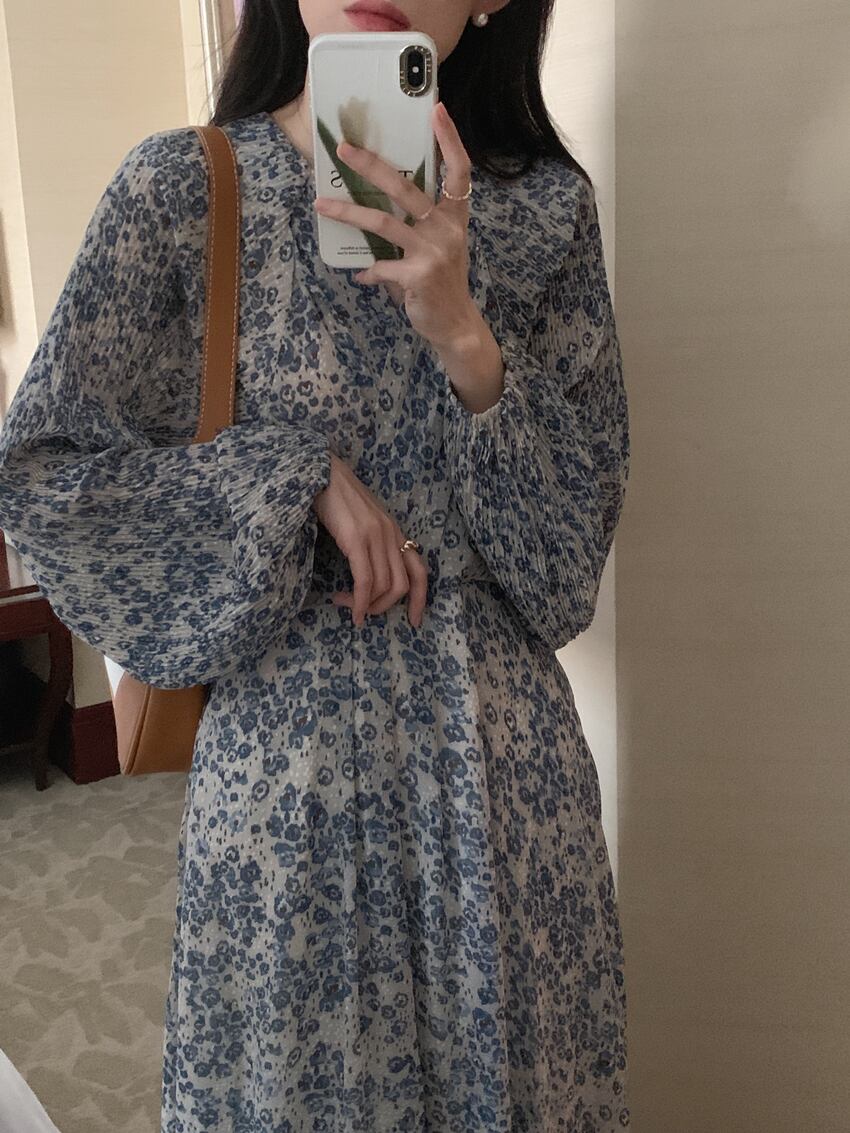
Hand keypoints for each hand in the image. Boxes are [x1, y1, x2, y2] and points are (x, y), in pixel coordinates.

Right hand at [312, 452, 427, 628]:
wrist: (322, 473)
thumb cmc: (337, 498)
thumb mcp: (364, 522)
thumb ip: (373, 543)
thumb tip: (371, 576)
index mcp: (395, 532)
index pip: (420, 571)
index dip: (420, 599)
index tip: (414, 621)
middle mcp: (391, 535)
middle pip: (402, 585)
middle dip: (385, 607)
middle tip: (365, 613)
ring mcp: (376, 537)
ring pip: (384, 586)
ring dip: (367, 605)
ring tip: (348, 606)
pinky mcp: (357, 539)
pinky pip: (365, 580)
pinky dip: (360, 601)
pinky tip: (351, 609)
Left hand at [313, 101, 479, 351]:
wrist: (455, 324)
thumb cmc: (443, 282)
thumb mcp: (441, 247)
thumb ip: (419, 225)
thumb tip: (378, 206)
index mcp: (454, 217)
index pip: (459, 171)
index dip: (450, 139)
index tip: (436, 110)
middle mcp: (446, 229)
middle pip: (406, 187)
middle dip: (371, 165)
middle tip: (344, 150)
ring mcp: (433, 252)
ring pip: (383, 222)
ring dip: (348, 212)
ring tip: (321, 204)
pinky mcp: (418, 276)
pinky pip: (381, 266)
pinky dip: (368, 271)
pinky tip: (361, 275)